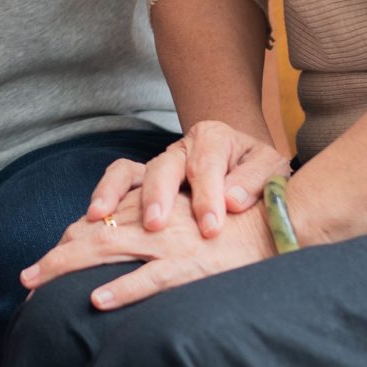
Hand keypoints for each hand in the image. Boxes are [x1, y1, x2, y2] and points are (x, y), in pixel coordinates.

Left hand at [24, 188, 276, 309]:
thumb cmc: (240, 223)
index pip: (102, 222)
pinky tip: (97, 301)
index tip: (46, 262)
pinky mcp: (194, 265)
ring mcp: (173, 243)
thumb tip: (127, 244)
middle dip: (56, 257)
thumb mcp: (194, 217)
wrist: (283, 218)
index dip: (71, 241)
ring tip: (38, 286)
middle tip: (25, 279)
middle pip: (93, 234)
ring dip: (68, 268)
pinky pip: (153, 279)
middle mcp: (157, 221)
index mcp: (156, 209)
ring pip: (109, 250)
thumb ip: (163, 227)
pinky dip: (124, 290)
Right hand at [83, 120, 289, 238]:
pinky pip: (119, 180)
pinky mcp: (145, 180)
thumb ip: (256, 182)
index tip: (210, 228)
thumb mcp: (272, 172)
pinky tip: (94, 216)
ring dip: (117, 194)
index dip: (207, 197)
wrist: (248, 168)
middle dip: (158, 196)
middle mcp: (183, 146)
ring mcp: (161, 163)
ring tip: (103, 218)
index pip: (207, 165)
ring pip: (135, 171)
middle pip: (165, 166)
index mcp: (215, 138)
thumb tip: (233, 200)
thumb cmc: (260, 174)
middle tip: (156, 225)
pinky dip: (104, 194)